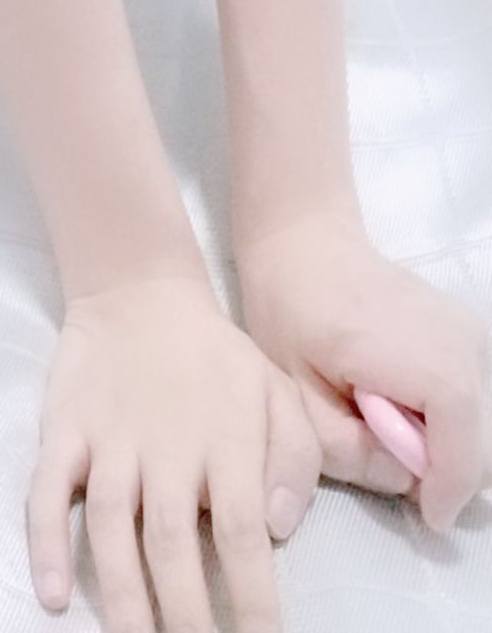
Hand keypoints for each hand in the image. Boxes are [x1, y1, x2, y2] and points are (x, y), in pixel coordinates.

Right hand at [26, 271, 321, 628]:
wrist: (138, 287)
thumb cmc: (215, 356)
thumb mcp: (275, 390)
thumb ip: (294, 456)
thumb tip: (278, 529)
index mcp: (225, 440)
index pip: (243, 533)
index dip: (252, 598)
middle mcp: (166, 448)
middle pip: (172, 543)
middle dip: (185, 615)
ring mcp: (108, 439)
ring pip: (109, 527)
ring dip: (121, 594)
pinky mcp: (63, 429)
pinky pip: (47, 490)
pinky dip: (45, 542)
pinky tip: (51, 593)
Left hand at [236, 206, 491, 534]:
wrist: (303, 243)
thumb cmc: (289, 313)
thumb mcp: (297, 394)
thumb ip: (350, 451)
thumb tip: (409, 480)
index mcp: (421, 357)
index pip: (465, 449)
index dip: (447, 493)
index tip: (424, 517)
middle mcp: (461, 342)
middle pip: (481, 442)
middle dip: (444, 470)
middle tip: (385, 457)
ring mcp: (470, 333)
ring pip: (479, 423)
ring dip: (443, 443)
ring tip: (381, 421)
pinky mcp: (468, 332)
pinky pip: (471, 399)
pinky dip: (444, 417)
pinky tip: (394, 400)